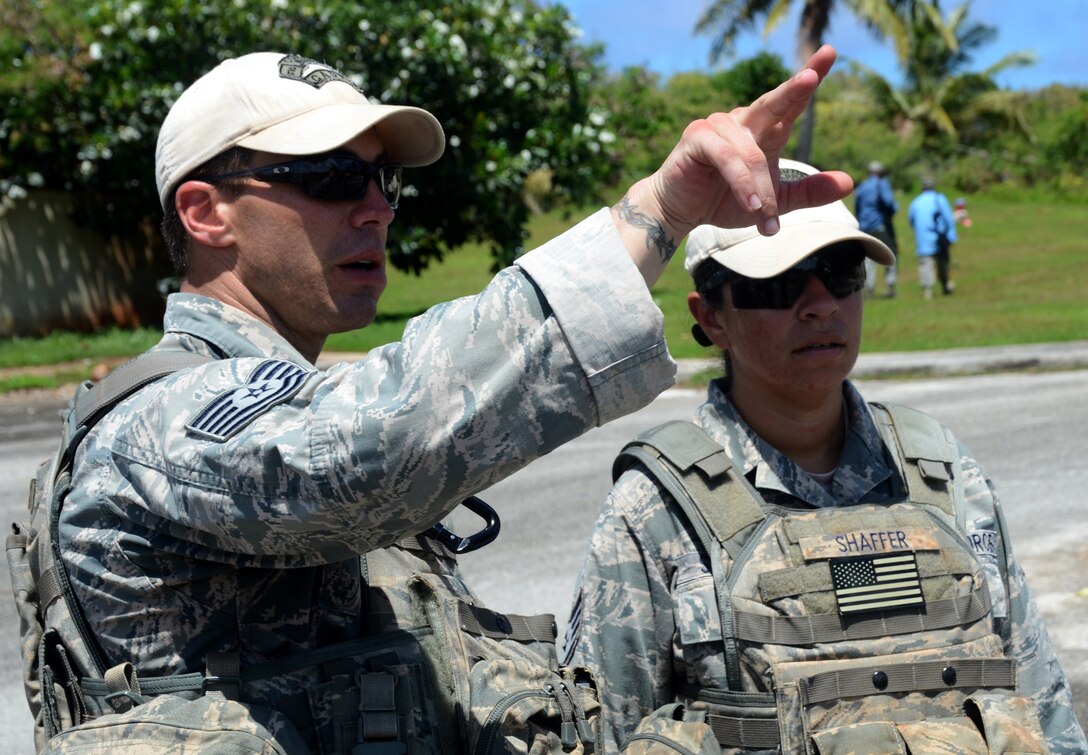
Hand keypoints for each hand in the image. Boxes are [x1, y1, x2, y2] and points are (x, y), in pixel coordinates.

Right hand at [613, 45, 852, 283]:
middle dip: (793, 89)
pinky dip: (741, 182)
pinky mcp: (698, 137)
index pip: (792, 103)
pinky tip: (750, 203)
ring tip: (763, 217)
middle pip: (774, 103)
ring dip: (761, 189)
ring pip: (752, 155)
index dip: (811, 77)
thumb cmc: (723, 200)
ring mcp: (719, 125)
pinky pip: (727, 158)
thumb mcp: (774, 202)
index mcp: (764, 131)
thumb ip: (809, 192)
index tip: (830, 52)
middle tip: (812, 76)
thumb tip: (850, 182)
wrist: (680, 212)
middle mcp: (743, 121)